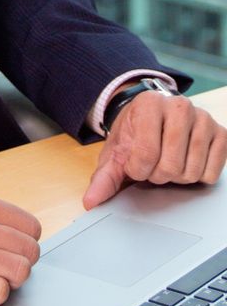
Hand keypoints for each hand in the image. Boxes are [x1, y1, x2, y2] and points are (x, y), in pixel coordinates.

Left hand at [83, 91, 226, 209]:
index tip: (135, 164)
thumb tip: (91, 201)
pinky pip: (212, 173)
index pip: (146, 153)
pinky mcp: (221, 133)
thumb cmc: (134, 134)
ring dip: (177, 177)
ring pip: (192, 171)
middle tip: (153, 164)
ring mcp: (203, 118)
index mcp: (149, 104)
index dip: (138, 170)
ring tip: (169, 161)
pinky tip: (187, 161)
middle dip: (157, 175)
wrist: (152, 117)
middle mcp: (179, 106)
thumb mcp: (115, 152)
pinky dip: (198, 177)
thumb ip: (104, 177)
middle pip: (171, 165)